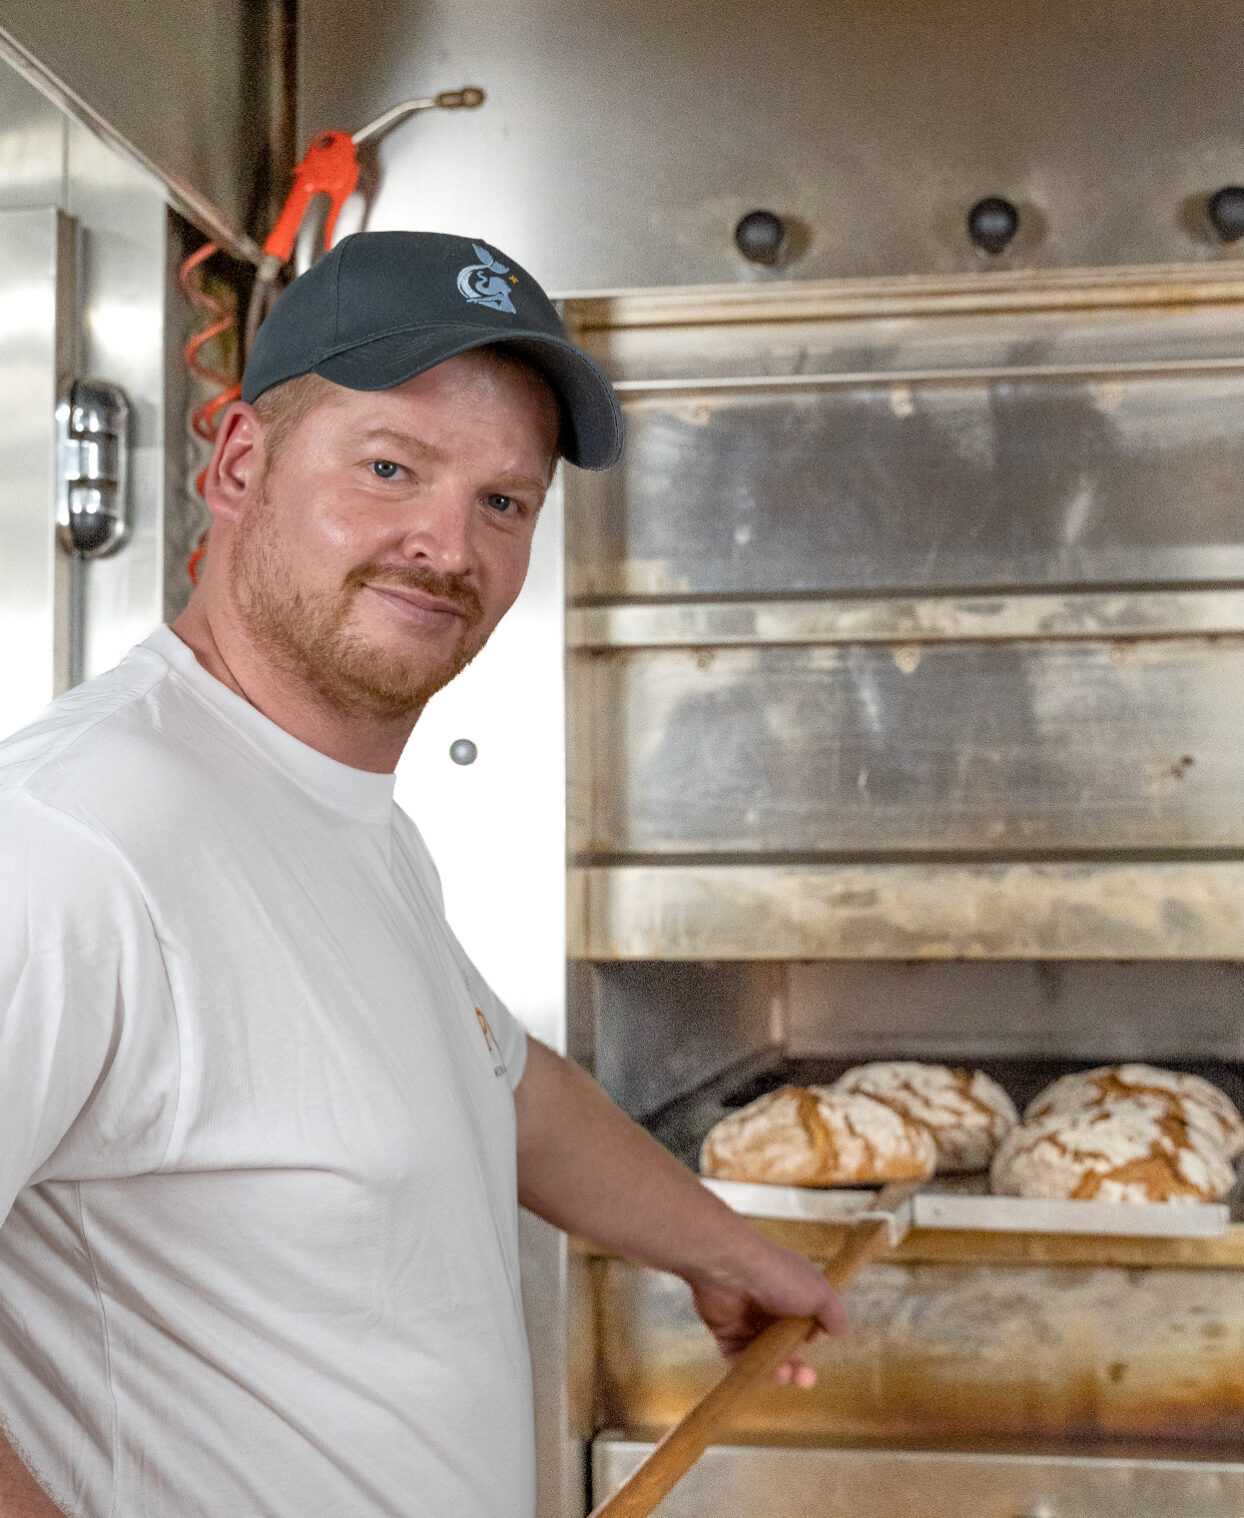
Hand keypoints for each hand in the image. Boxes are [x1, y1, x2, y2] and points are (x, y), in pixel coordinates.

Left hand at [687, 1237, 847, 1386]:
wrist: (732, 1269)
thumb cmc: (780, 1277)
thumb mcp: (818, 1291)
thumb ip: (832, 1313)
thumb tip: (841, 1331)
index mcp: (792, 1295)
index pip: (803, 1325)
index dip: (809, 1338)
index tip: (811, 1341)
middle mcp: (770, 1308)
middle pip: (785, 1346)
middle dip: (797, 1366)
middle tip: (803, 1379)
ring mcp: (747, 1321)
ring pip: (765, 1356)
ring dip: (777, 1371)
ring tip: (782, 1374)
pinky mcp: (726, 1332)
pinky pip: (739, 1358)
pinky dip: (749, 1369)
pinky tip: (759, 1372)